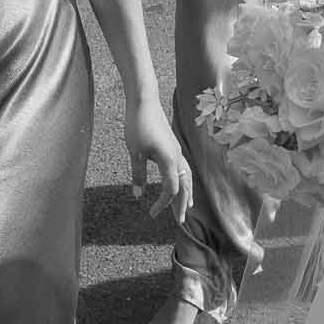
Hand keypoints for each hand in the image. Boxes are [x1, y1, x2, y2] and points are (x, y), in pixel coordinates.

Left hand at [126, 96, 191, 222]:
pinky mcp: (173, 146)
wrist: (144, 101)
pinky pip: (184, 168)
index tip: (152, 214)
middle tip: (180, 221)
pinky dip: (184, 180)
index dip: (163, 204)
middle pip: (185, 185)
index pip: (171, 189)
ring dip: (187, 193)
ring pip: (187, 176)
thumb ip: (138, 175)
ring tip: (187, 206)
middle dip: (182, 204)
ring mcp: (177, 150)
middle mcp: (177, 156)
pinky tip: (180, 184)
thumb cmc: (138, 125)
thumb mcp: (135, 152)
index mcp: (169, 159)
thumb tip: (138, 195)